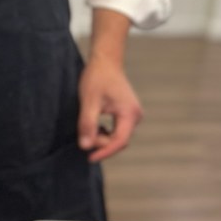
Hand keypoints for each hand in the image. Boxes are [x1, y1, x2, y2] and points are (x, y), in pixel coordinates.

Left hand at [76, 8, 142, 163]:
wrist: (105, 61)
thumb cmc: (97, 78)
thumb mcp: (89, 101)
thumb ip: (87, 124)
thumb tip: (85, 146)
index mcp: (130, 113)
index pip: (119, 141)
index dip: (104, 151)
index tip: (90, 158)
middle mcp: (136, 116)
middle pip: (118, 141)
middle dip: (100, 141)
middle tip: (84, 131)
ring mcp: (133, 115)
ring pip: (117, 137)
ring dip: (101, 136)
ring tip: (89, 124)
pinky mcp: (128, 114)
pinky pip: (117, 130)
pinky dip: (104, 132)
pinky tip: (95, 123)